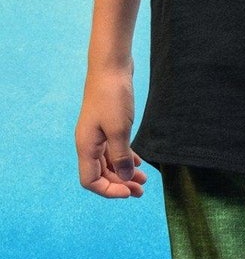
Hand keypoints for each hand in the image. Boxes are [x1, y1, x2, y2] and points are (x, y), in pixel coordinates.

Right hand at [76, 68, 147, 197]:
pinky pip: (113, 149)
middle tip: (142, 190)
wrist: (111, 67)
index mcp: (86, 147)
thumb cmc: (113, 96)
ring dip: (124, 173)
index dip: (109, 190)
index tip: (130, 191)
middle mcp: (89, 143)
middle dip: (120, 184)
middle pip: (101, 174)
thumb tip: (124, 178)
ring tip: (144, 180)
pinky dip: (124, 158)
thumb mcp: (119, 130)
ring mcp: (97, 134)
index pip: (90, 181)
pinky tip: (137, 163)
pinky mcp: (106, 125)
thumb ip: (120, 156)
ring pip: (109, 162)